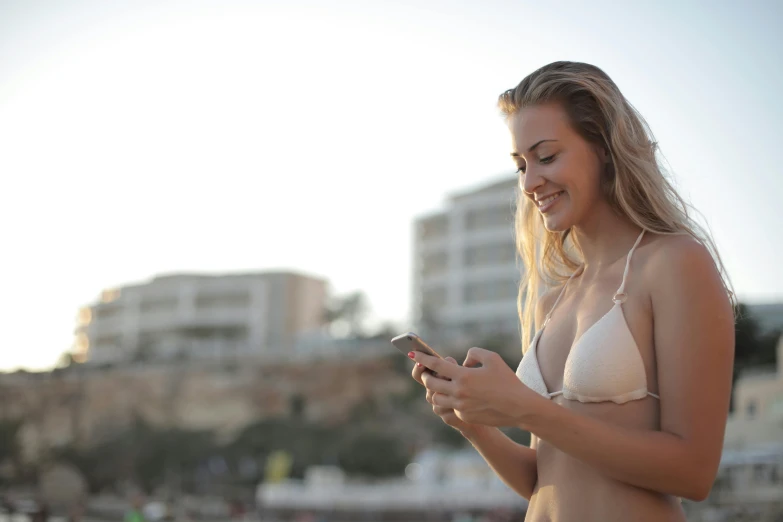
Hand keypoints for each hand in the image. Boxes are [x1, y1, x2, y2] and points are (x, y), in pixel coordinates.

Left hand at [410, 347, 544, 426]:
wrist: (519, 407)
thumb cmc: (507, 380)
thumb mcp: (492, 358)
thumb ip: (473, 353)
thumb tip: (462, 361)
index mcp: (464, 375)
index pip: (436, 365)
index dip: (423, 358)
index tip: (413, 354)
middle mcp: (459, 392)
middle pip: (431, 383)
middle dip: (425, 375)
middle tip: (426, 371)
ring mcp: (460, 406)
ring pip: (436, 398)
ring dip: (434, 390)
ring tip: (439, 383)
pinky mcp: (464, 417)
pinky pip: (449, 407)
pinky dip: (449, 400)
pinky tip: (455, 395)